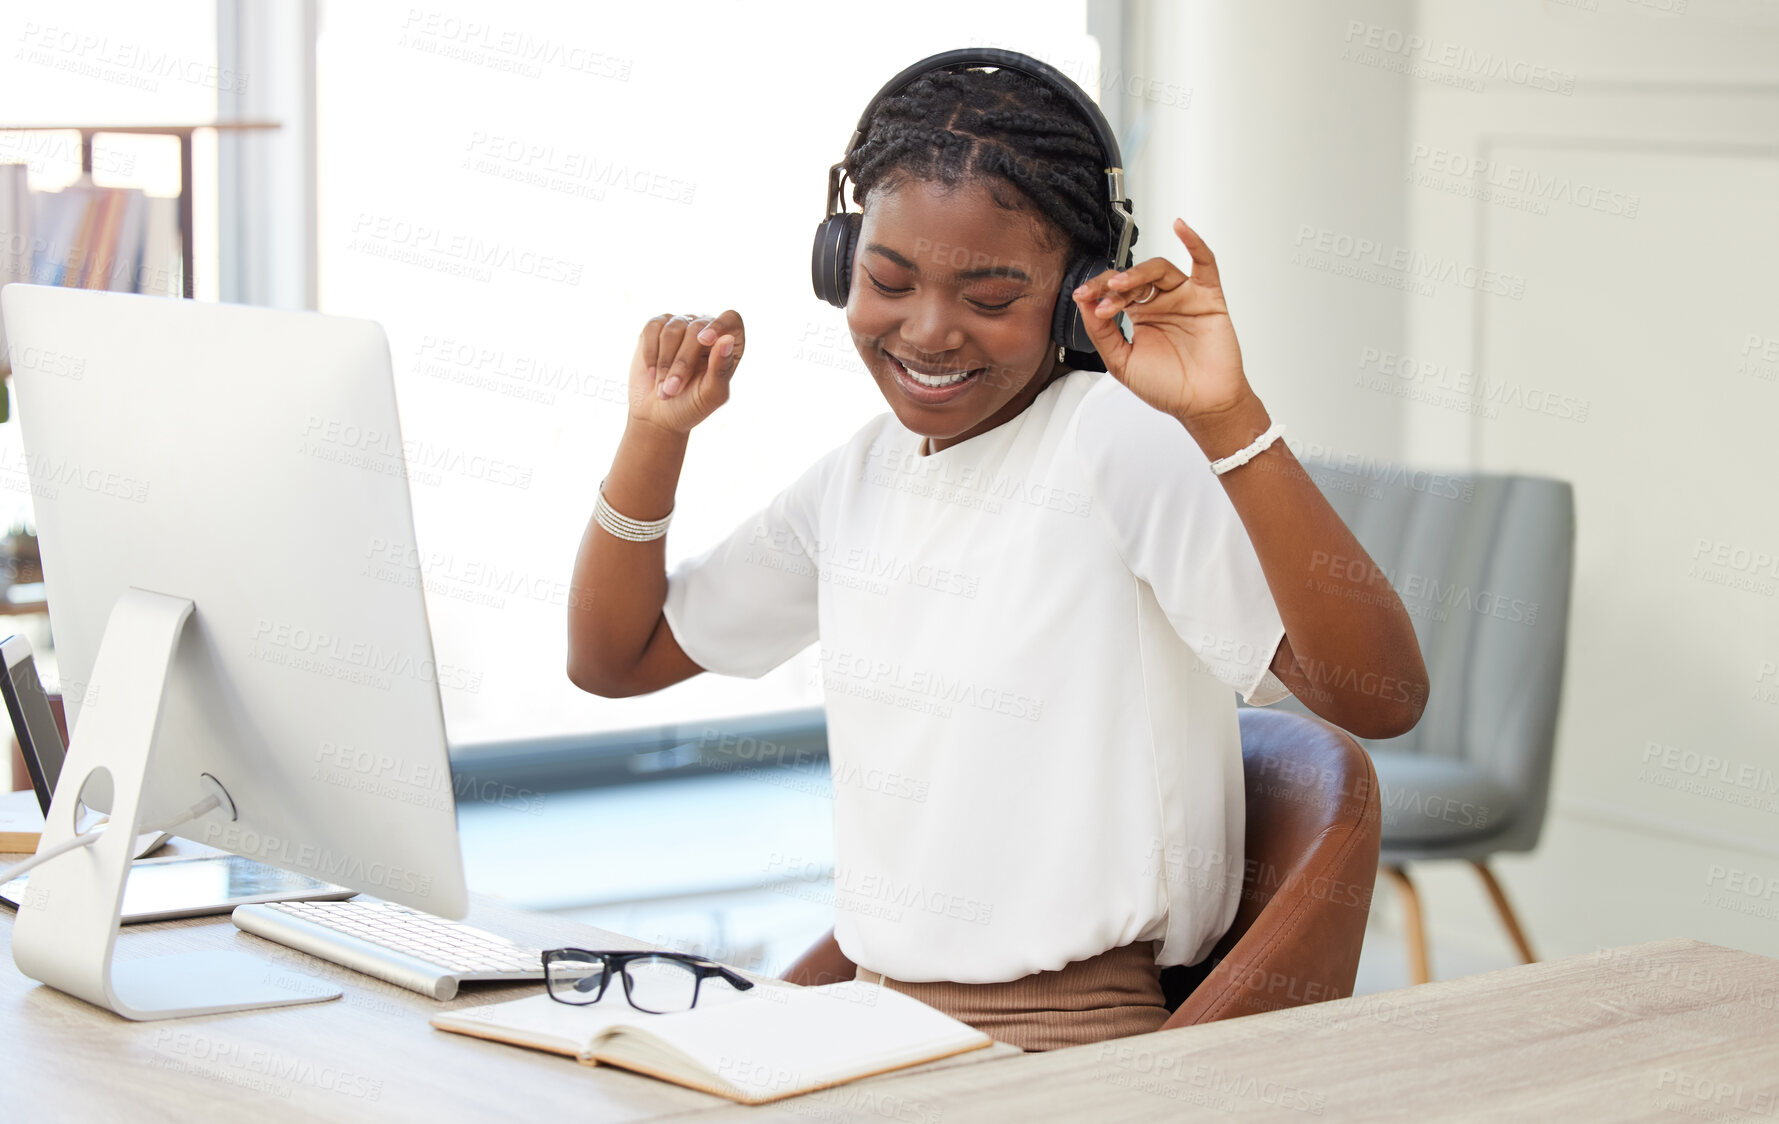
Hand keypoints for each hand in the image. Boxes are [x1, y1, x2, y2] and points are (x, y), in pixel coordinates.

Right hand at [627, 310, 745, 434]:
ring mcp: (681, 325)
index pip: (731, 319)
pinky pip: (652, 328)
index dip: (719, 325)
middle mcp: (706, 329)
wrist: (657, 415)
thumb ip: (721, 369)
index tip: (704, 340)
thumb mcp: (711, 395)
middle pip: (697, 329)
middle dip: (682, 362)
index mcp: (728, 344)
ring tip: (664, 389)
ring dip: (665, 363)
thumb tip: (727, 339)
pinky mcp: (657, 327)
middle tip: (673, 389)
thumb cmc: (691, 406)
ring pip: (672, 329)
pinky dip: (650, 353)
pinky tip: (652, 373)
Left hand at [1070, 219, 1256, 423]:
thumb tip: (1084, 304)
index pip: (1115, 291)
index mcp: (1139, 316)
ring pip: (1159, 269)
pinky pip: (1204, 263)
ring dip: (1138, 272)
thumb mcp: (1122, 363)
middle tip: (1102, 296)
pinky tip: (1181, 228)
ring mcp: (1183, 297)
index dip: (1098, 291)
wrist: (1202, 405)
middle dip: (1114, 284)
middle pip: (1134, 277)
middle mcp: (1160, 303)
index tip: (1084, 298)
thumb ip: (1102, 333)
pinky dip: (1194, 242)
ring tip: (1123, 284)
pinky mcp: (1207, 297)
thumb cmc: (1168, 387)